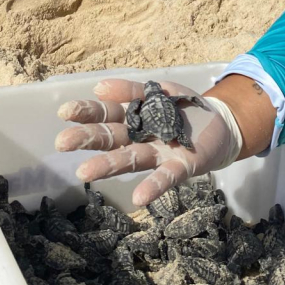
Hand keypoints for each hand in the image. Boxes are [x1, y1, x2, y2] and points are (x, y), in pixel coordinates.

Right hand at [55, 79, 242, 205]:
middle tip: (63, 142)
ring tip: (85, 172)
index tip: (65, 112)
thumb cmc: (184, 108)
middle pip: (110, 138)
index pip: (105, 114)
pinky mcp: (180, 167)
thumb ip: (134, 90)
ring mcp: (157, 155)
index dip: (86, 112)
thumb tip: (100, 87)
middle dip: (87, 139)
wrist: (221, 124)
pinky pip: (165, 178)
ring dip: (107, 166)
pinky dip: (152, 187)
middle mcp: (139, 138)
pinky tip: (139, 197)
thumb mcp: (161, 90)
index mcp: (134, 117)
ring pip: (129, 160)